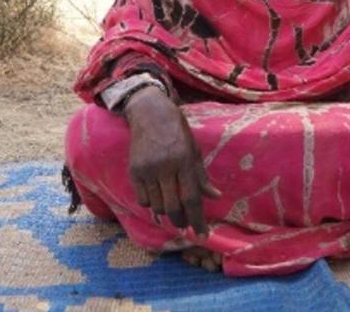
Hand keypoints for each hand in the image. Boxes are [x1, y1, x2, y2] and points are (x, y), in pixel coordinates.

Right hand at [125, 86, 220, 235]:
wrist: (150, 113)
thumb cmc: (177, 132)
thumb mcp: (194, 150)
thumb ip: (202, 176)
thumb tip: (215, 197)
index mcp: (184, 161)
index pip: (192, 198)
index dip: (198, 220)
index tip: (203, 235)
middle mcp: (165, 166)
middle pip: (173, 206)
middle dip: (181, 221)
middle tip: (186, 227)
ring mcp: (147, 169)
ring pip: (157, 205)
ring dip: (165, 214)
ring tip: (172, 214)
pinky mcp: (134, 170)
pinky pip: (142, 198)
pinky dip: (151, 204)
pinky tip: (157, 201)